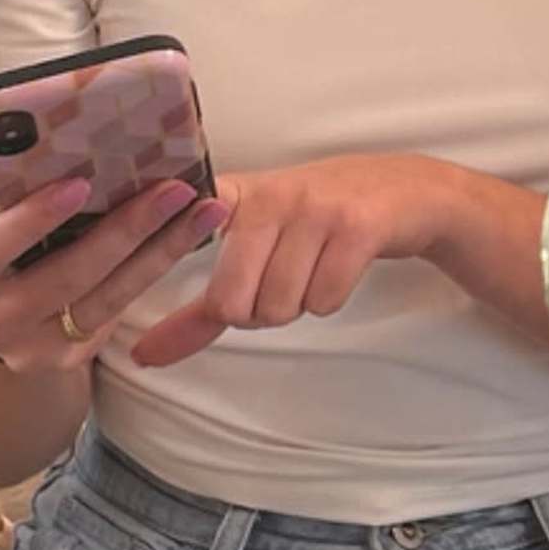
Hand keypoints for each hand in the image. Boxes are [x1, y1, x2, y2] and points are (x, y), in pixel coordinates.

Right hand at [0, 140, 217, 375]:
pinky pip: (119, 311)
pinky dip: (156, 271)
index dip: (37, 216)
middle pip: (68, 274)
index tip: (80, 183)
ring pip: (107, 297)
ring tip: (201, 209)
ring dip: (161, 252)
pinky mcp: (70, 360)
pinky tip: (189, 236)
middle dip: (125, 230)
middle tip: (173, 189)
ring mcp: (34, 347)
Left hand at [123, 154, 446, 367]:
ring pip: (281, 304)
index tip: (152, 295)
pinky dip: (330, 299)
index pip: (184, 237)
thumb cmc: (316, 224)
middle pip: (233, 300)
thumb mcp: (256, 250)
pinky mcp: (357, 225)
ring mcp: (314, 207)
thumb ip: (201, 307)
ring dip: (298, 305)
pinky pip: (324, 299)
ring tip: (311, 270)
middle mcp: (270, 195)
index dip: (168, 259)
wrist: (404, 192)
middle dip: (256, 313)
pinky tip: (339, 268)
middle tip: (278, 286)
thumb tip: (144, 356)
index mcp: (234, 195)